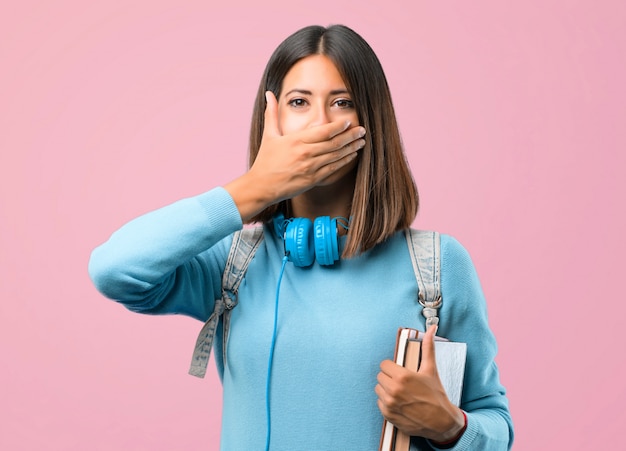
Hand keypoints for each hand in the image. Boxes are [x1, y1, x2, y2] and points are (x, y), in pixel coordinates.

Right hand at [249, 91, 365, 201]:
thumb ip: (272, 113)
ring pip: (336, 155)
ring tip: (361, 142)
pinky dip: (344, 161)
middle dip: (351, 136)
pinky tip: (352, 156)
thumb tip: (269, 94)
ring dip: (351, 148)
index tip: (349, 122)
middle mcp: (305, 153)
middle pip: (334, 143)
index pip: (323, 131)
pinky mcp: (313, 179)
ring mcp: (310, 167)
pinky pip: (333, 168)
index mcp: (296, 141)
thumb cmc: (265, 161)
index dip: (339, 127)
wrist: (262, 186)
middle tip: (362, 130)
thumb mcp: (269, 135)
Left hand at [375, 325, 464, 441]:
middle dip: (389, 377)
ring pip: (378, 389)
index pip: (384, 365)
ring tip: (400, 392)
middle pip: (380, 376)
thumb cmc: (436, 395)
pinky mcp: (388, 415)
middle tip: (401, 382)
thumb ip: (428, 348)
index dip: (392, 367)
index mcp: (402, 377)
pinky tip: (399, 402)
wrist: (441, 422)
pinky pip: (379, 403)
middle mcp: (393, 390)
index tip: (399, 370)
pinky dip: (387, 402)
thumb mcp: (431, 370)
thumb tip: (431, 329)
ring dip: (386, 389)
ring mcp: (389, 404)